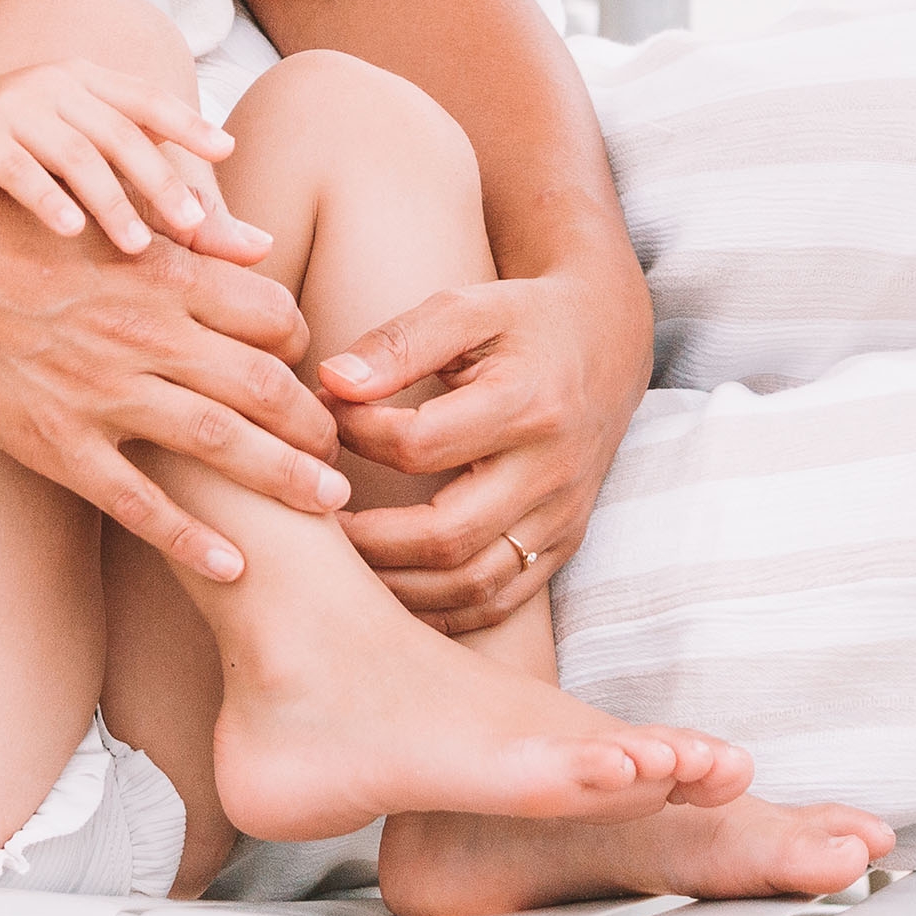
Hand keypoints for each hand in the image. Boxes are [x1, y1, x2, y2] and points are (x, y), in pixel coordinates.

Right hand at [0, 57, 236, 256]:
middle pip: (119, 131)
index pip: (145, 99)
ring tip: (138, 247)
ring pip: (73, 152)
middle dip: (159, 179)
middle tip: (193, 228)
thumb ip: (163, 201)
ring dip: (110, 200)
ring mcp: (8, 105)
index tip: (224, 152)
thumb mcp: (85, 170)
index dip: (185, 124)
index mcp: (83, 82)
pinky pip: (15, 166)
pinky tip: (69, 233)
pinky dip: (45, 198)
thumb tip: (259, 247)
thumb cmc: (13, 163)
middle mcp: (50, 84)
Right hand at [0, 174, 342, 581]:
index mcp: (157, 273)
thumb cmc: (1, 232)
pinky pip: (139, 502)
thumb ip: (182, 235)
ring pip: (220, 443)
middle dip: (316, 424)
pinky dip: (192, 538)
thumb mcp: (97, 218)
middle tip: (344, 453)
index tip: (313, 373)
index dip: (305, 346)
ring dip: (284, 479)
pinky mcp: (56, 442)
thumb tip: (259, 241)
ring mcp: (100, 391)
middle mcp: (142, 332)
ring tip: (329, 506)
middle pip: (264, 383)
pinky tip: (234, 567)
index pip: (270, 311)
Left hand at [320, 255, 653, 631]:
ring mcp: (561, 517)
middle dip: (365, 538)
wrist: (607, 343)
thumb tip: (332, 382)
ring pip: (472, 584)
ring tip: (337, 560)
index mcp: (528, 403)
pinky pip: (500, 601)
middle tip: (309, 512)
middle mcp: (552, 471)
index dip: (356, 434)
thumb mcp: (465, 307)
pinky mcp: (563, 543)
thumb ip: (398, 343)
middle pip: (446, 536)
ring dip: (396, 585)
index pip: (420, 446)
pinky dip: (440, 608)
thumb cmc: (521, 321)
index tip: (321, 412)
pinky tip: (389, 588)